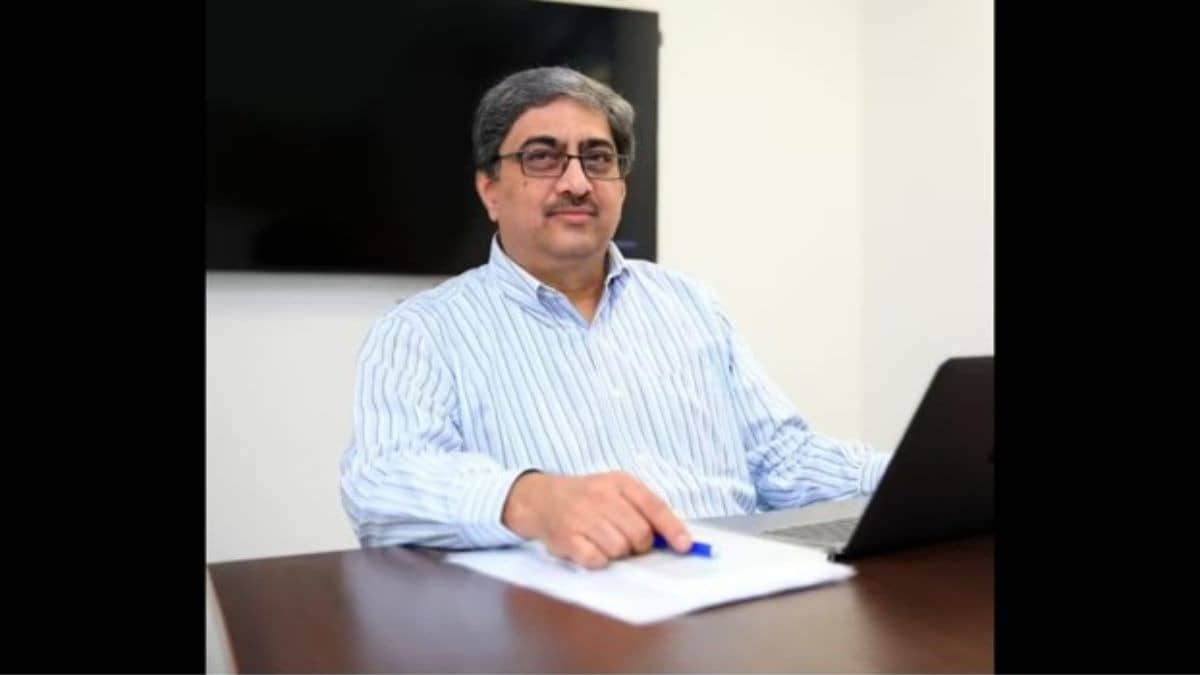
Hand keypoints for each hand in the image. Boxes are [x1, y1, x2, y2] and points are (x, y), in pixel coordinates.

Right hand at [502, 471, 692, 568]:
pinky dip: (599, 560)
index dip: (672, 529)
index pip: (654, 506)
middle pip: (640, 533)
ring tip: (606, 541)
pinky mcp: (567, 538)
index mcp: (619, 482)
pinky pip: (597, 560)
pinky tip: (591, 548)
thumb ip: (644, 508)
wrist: (542, 498)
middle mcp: (601, 497)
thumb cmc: (587, 496)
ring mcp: (582, 517)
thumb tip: (675, 537)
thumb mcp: (616, 489)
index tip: (685, 546)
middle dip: (640, 545)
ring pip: (620, 549)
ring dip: (618, 552)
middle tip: (630, 542)